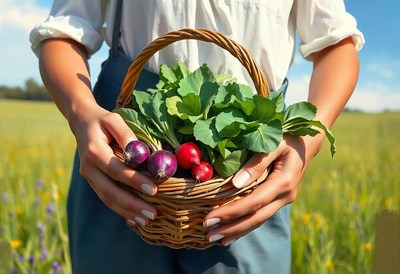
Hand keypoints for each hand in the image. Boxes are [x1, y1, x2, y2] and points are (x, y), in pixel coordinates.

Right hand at [70, 101, 158, 225]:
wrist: (81, 122)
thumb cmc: (102, 120)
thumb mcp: (114, 119)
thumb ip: (126, 134)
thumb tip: (139, 151)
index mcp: (94, 151)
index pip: (116, 170)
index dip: (134, 181)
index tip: (154, 189)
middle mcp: (88, 168)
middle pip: (110, 191)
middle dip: (132, 204)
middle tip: (152, 213)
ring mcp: (88, 176)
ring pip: (107, 198)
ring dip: (127, 211)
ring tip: (146, 220)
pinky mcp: (93, 181)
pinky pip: (106, 198)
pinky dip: (120, 209)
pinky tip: (134, 217)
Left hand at [203, 134, 323, 245]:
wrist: (307, 141)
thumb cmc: (287, 137)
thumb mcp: (273, 144)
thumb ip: (256, 162)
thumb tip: (235, 183)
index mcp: (283, 181)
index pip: (253, 202)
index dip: (231, 212)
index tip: (210, 219)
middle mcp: (285, 195)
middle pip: (256, 218)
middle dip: (232, 228)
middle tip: (209, 236)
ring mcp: (283, 199)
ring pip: (259, 220)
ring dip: (237, 231)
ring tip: (216, 239)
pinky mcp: (279, 199)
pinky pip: (261, 215)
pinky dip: (246, 225)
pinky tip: (231, 233)